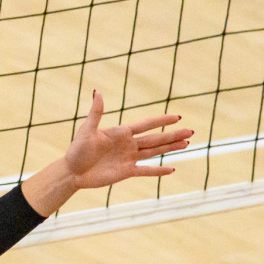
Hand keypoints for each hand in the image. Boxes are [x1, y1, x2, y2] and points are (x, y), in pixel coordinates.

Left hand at [64, 90, 193, 188]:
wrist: (71, 172)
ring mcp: (129, 158)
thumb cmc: (76, 150)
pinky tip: (171, 169)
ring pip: (154, 152)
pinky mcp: (126, 172)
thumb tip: (97, 92)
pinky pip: (146, 171)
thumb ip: (95, 113)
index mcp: (121, 133)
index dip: (161, 120)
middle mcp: (128, 144)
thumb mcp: (86, 130)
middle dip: (173, 135)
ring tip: (186, 143)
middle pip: (155, 138)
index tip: (177, 116)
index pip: (146, 125)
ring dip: (170, 148)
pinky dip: (158, 171)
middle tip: (191, 131)